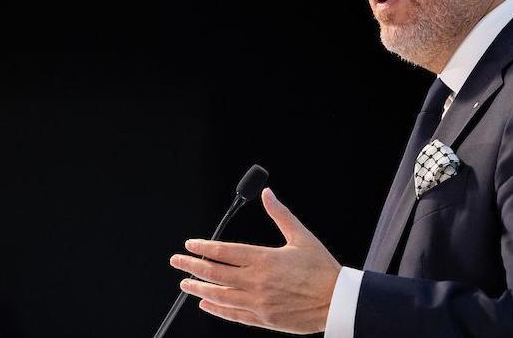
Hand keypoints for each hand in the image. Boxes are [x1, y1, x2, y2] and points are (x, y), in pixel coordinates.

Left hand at [170, 187, 341, 333]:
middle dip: (192, 266)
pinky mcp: (262, 318)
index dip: (204, 248)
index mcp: (264, 259)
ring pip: (219, 295)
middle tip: (176, 261)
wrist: (336, 300)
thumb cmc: (322, 269)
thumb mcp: (302, 236)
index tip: (190, 245)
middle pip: (215, 273)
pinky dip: (216, 309)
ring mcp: (257, 301)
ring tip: (185, 283)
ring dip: (198, 288)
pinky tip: (205, 304)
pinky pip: (232, 314)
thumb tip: (268, 194)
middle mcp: (256, 281)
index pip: (224, 252)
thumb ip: (280, 215)